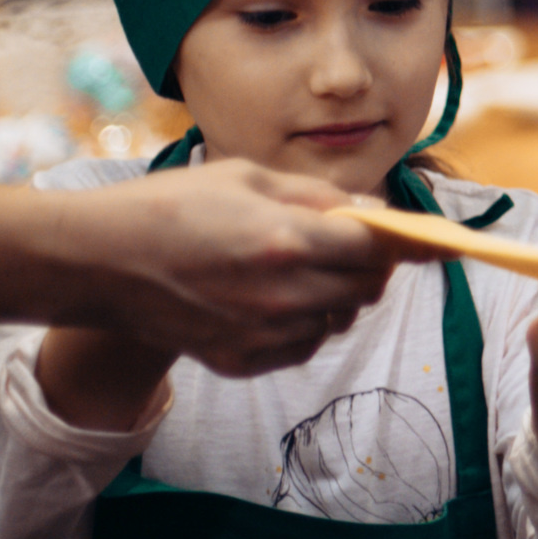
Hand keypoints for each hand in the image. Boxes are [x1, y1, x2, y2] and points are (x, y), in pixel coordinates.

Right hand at [45, 160, 400, 375]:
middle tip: (354, 246)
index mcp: (286, 240)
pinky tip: (275, 297)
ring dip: (338, 294)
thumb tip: (371, 210)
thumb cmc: (168, 207)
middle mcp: (282, 294)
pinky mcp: (241, 361)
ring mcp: (261, 333)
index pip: (378, 248)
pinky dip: (306, 322)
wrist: (97, 262)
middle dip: (372, 266)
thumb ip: (316, 197)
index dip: (412, 243)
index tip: (441, 244)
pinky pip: (304, 344)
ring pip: (339, 319)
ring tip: (303, 267)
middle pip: (367, 288)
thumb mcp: (246, 177)